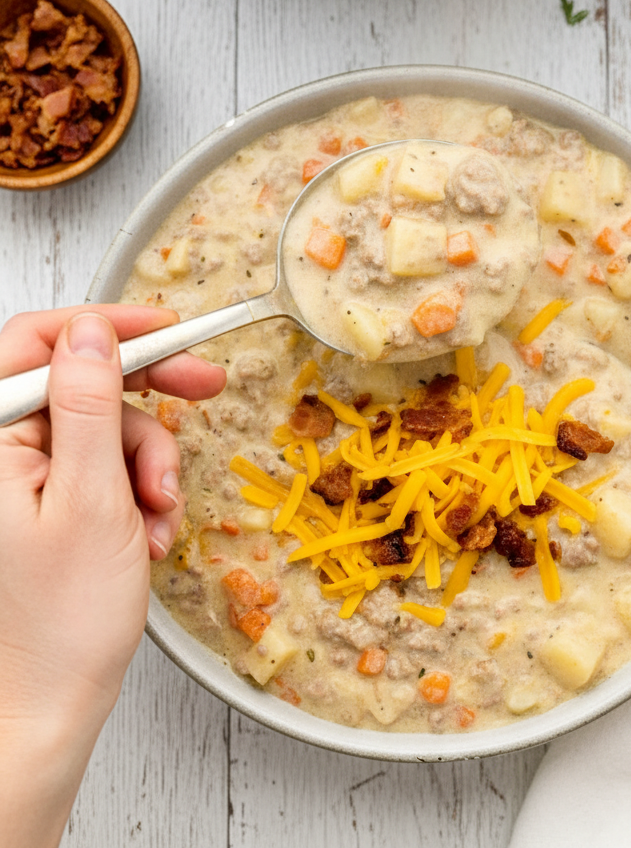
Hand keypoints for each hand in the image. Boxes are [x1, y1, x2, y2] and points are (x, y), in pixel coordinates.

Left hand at [0, 305, 225, 847]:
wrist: (48, 708)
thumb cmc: (59, 623)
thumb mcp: (90, 500)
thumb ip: (88, 405)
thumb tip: (91, 331)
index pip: (40, 344)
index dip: (108, 327)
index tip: (169, 328)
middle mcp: (1, 452)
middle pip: (80, 381)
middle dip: (146, 395)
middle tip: (205, 387)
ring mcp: (23, 478)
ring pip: (104, 427)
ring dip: (147, 464)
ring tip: (158, 517)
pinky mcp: (48, 501)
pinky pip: (104, 467)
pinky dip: (137, 492)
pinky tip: (147, 533)